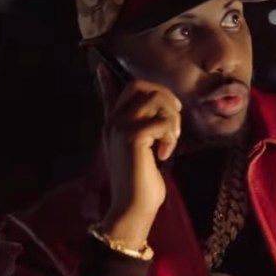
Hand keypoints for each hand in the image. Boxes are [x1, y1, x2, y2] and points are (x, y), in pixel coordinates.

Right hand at [95, 63, 181, 249]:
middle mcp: (113, 122)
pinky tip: (165, 153)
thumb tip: (158, 122)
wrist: (132, 209)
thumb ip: (145, 132)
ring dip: (172, 119)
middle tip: (173, 123)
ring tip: (170, 141)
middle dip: (166, 98)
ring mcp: (120, 128)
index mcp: (114, 125)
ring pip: (156, 100)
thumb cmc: (142, 183)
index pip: (111, 94)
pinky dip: (170, 136)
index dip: (109, 80)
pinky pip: (161, 121)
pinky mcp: (132, 138)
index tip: (102, 66)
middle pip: (141, 87)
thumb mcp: (143, 152)